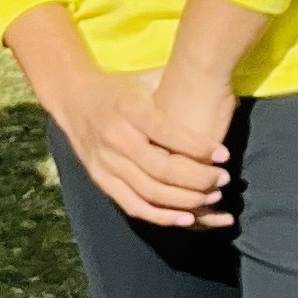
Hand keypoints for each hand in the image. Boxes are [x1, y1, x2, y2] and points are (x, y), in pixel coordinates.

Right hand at [59, 65, 229, 228]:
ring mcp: (105, 162)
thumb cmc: (121, 89)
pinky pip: (133, 206)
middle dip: (198, 178)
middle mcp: (115, 137)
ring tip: (213, 197)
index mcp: (127, 109)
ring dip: (186, 200)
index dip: (197, 147)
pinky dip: (162, 216)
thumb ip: (172, 88)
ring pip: (150, 191)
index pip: (166, 132)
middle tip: (224, 179)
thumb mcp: (144, 80)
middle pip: (161, 168)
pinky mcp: (101, 180)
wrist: (74, 99)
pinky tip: (187, 218)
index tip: (224, 155)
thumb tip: (211, 81)